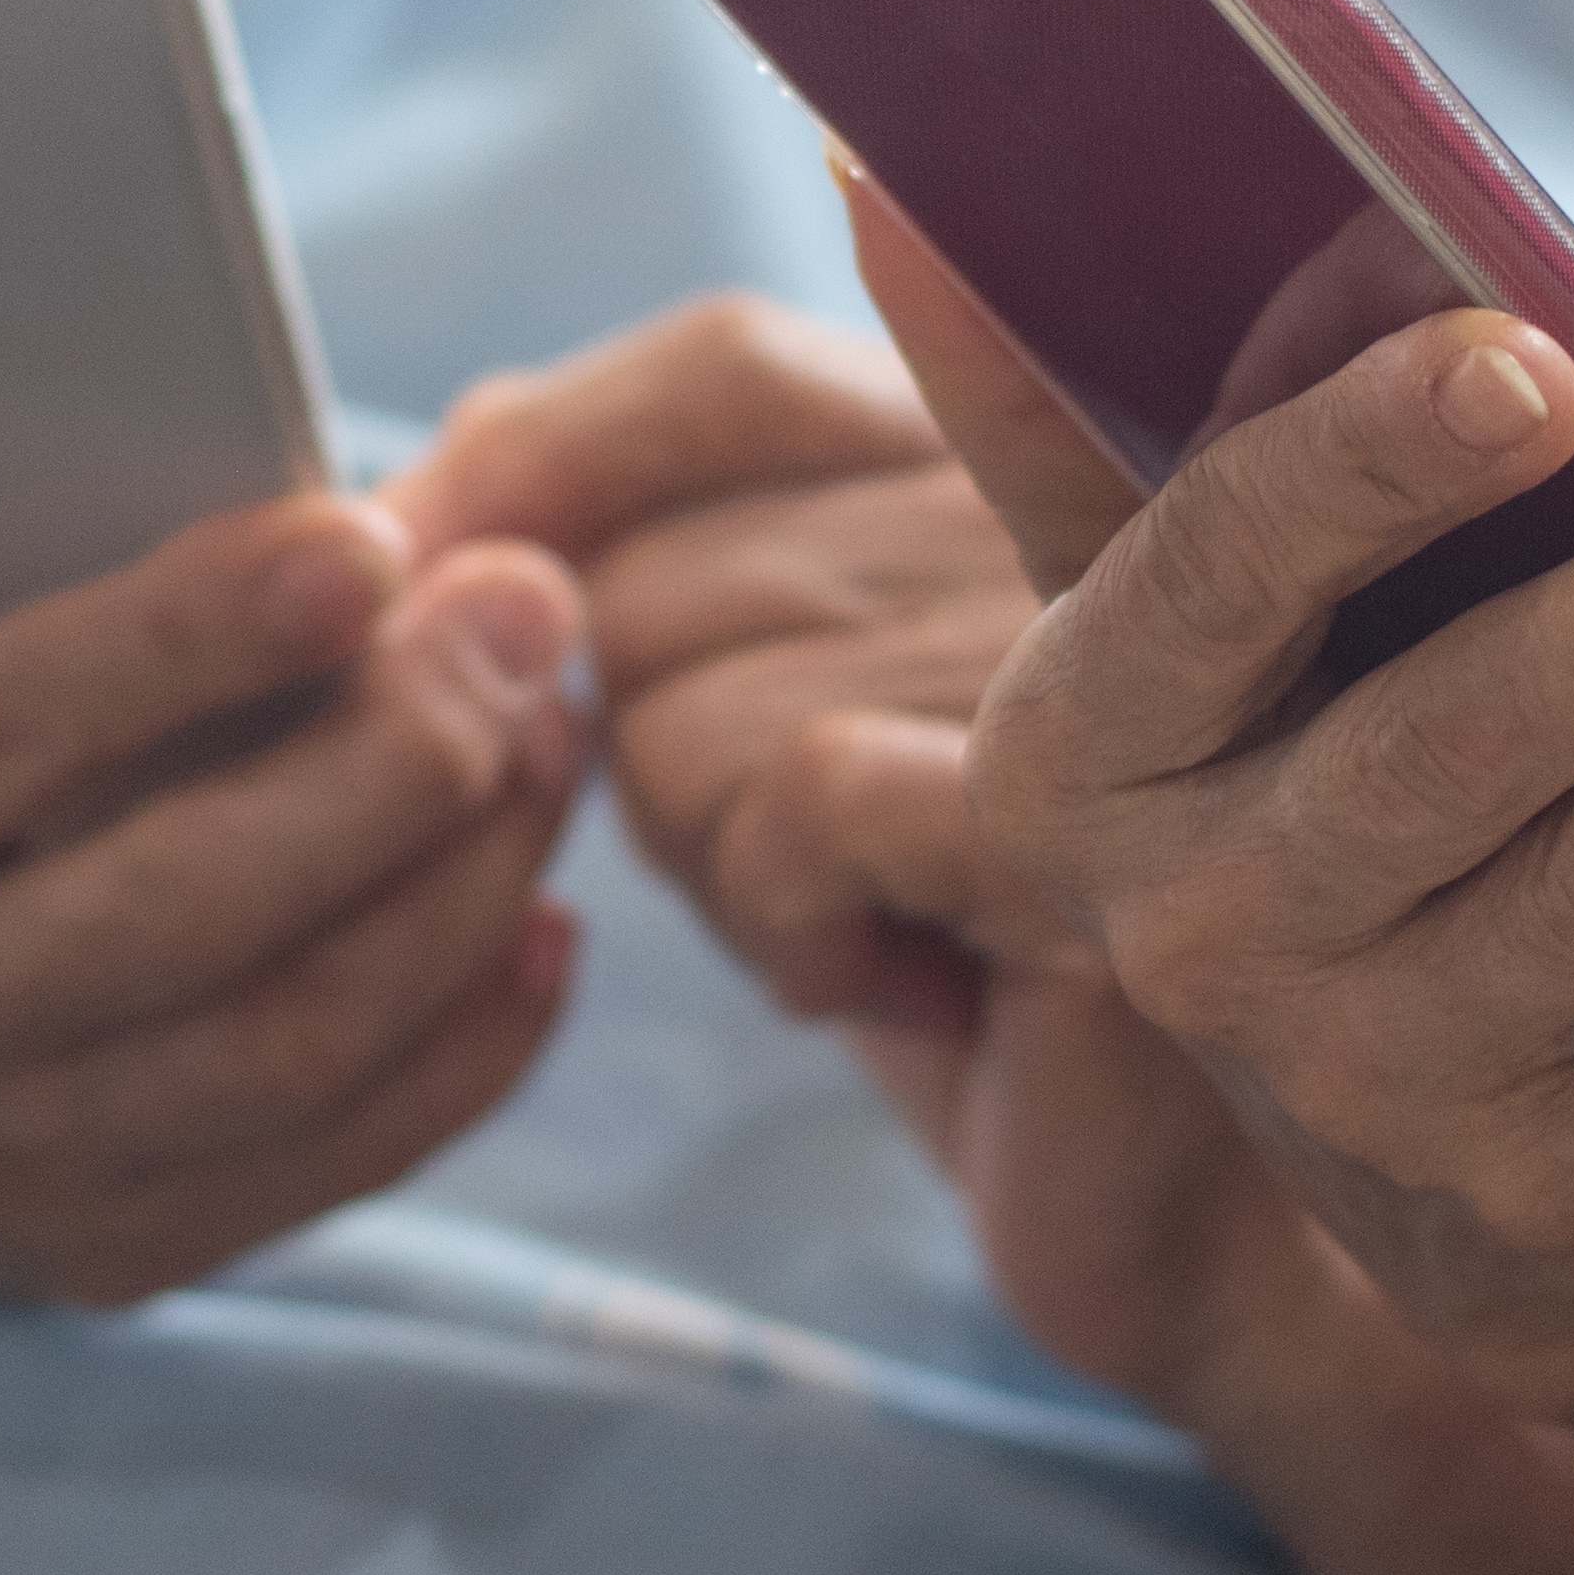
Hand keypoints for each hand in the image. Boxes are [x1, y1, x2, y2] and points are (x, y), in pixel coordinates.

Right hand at [0, 101, 590, 1305]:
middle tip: (532, 607)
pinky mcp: (96, 1256)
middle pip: (182, 915)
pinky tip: (536, 909)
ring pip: (284, 1046)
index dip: (188, 644)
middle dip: (391, 763)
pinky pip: (325, 1161)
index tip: (358, 537)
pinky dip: (463, 1048)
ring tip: (553, 716)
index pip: (3, 737)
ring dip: (458, 883)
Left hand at [393, 294, 1426, 1430]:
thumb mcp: (777, 725)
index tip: (469, 622)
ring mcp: (1110, 646)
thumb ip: (633, 560)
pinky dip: (795, 929)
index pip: (722, 361)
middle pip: (649, 572)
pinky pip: (795, 805)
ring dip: (724, 875)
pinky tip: (910, 984)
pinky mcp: (1104, 808)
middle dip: (655, 763)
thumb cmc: (948, 950)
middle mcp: (1078, 499)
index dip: (549, 476)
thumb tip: (407, 506)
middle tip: (812, 861)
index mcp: (1009, 435)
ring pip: (683, 710)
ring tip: (881, 924)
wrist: (1167, 1213)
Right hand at [854, 172, 1573, 1421]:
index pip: (1206, 578)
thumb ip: (1074, 408)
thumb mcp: (1194, 614)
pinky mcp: (1561, 1202)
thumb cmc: (1326, 761)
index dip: (1361, 467)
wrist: (1457, 1162)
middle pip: (1459, 738)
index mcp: (1075, 748)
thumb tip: (884, 160)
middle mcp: (1192, 933)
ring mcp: (1374, 1088)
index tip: (1539, 351)